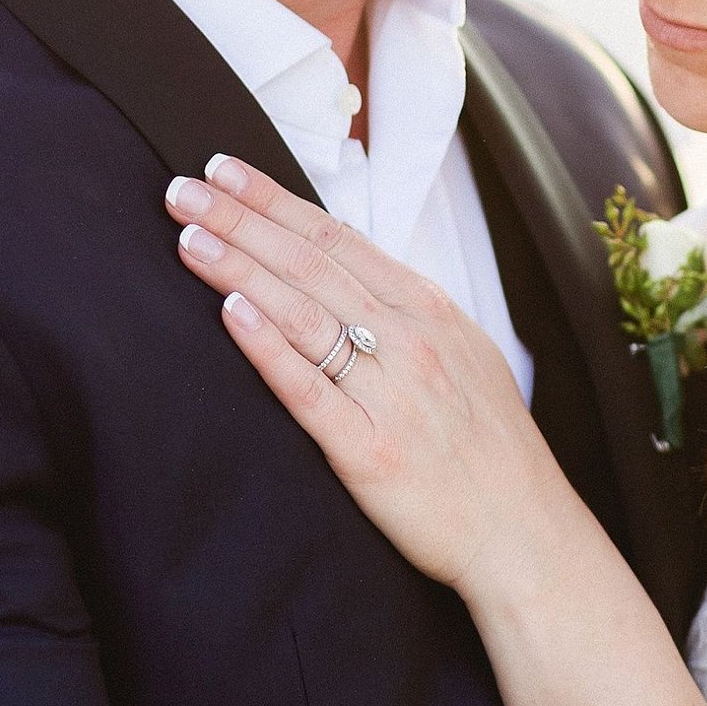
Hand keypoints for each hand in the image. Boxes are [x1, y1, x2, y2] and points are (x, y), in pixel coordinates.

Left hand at [165, 156, 589, 593]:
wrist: (524, 534)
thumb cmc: (492, 451)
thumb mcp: (465, 357)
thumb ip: (409, 315)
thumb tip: (349, 277)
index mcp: (431, 311)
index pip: (339, 238)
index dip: (276, 201)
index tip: (225, 171)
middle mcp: (410, 340)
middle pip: (311, 263)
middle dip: (241, 219)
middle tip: (182, 189)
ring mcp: (390, 394)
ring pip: (303, 313)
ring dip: (239, 268)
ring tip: (188, 235)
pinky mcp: (368, 451)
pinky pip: (308, 390)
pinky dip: (268, 346)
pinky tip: (230, 312)